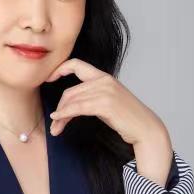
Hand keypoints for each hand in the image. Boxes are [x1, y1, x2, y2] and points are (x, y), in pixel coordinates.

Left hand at [46, 58, 165, 145]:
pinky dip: (65, 114)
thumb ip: (91, 96)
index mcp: (104, 77)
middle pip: (70, 91)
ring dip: (60, 116)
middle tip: (53, 123)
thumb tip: (70, 103)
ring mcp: (105, 91)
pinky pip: (77, 108)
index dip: (60, 69)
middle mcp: (104, 80)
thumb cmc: (126, 118)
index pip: (76, 64)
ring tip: (55, 129)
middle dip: (59, 107)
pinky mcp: (105, 104)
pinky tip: (58, 120)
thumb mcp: (107, 101)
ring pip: (72, 101)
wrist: (144, 128)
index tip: (48, 78)